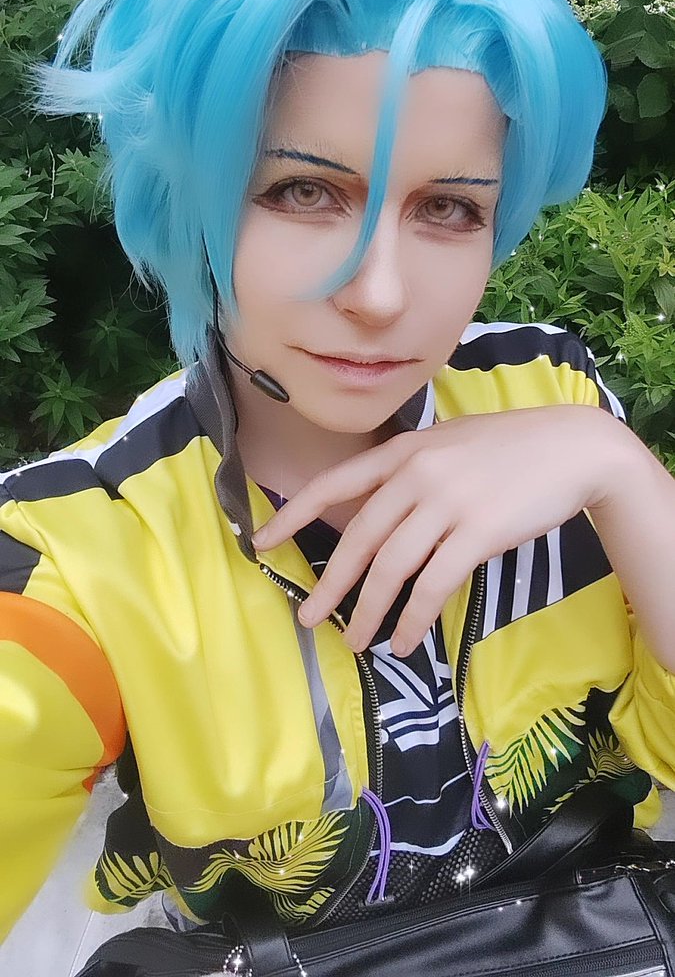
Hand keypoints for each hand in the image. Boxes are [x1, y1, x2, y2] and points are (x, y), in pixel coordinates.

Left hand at [250, 405, 620, 656]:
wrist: (571, 449)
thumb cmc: (509, 448)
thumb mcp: (447, 445)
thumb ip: (409, 473)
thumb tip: (375, 517)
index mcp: (402, 451)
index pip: (334, 484)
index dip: (293, 514)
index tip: (260, 542)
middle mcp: (416, 474)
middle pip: (358, 538)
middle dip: (329, 584)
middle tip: (307, 618)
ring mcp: (446, 503)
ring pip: (390, 568)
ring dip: (368, 612)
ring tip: (357, 642)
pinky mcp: (477, 533)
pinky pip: (432, 585)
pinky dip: (412, 618)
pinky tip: (404, 641)